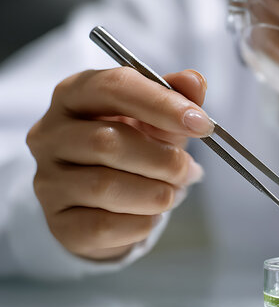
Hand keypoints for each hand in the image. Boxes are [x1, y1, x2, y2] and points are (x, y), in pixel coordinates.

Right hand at [27, 68, 211, 260]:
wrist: (108, 201)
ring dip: (156, 193)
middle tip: (188, 171)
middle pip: (107, 142)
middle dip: (163, 160)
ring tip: (172, 193)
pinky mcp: (57, 223)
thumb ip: (177, 96)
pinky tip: (152, 215)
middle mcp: (50, 134)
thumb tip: (194, 80)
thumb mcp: (157, 118)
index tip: (202, 124)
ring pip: (105, 187)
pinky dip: (142, 222)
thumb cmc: (134, 147)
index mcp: (74, 94)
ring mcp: (47, 180)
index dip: (162, 104)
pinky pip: (104, 225)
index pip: (114, 87)